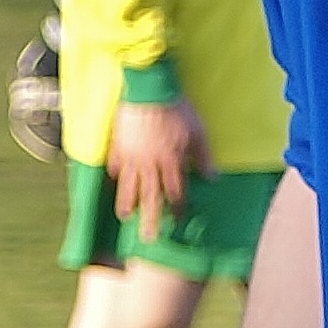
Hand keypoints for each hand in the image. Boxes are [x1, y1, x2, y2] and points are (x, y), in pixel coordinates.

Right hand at [109, 98, 216, 244]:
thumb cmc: (177, 109)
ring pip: (128, 185)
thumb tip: (212, 178)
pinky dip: (115, 172)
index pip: (175, 192)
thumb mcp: (197, 132)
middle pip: (150, 196)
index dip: (177, 207)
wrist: (149, 89)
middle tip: (147, 237)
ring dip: (127, 202)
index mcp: (170, 162)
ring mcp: (131, 155)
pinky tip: (114, 180)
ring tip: (125, 216)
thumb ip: (203, 157)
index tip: (177, 219)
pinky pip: (115, 162)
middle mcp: (149, 164)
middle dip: (150, 218)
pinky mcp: (119, 143)